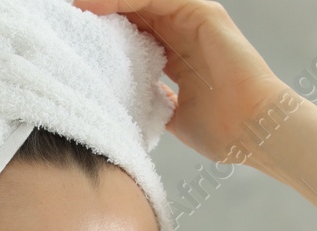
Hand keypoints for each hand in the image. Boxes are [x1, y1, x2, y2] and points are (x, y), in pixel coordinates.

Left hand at [72, 0, 295, 165]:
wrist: (254, 131)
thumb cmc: (221, 131)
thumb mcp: (172, 115)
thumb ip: (151, 103)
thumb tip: (124, 110)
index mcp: (174, 54)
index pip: (130, 34)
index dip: (100, 33)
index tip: (68, 40)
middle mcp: (183, 32)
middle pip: (132, 13)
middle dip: (98, 14)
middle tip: (62, 18)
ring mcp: (193, 20)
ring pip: (141, 1)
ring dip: (106, 2)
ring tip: (74, 8)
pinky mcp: (202, 13)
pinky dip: (125, 0)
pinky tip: (96, 5)